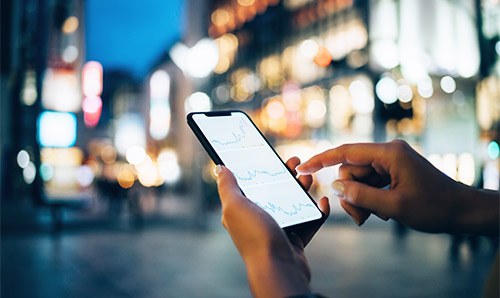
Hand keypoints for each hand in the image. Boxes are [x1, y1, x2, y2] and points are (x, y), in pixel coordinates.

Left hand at [215, 157, 329, 297]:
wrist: (279, 269)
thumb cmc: (255, 237)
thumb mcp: (235, 207)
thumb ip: (227, 186)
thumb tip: (219, 168)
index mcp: (240, 211)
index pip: (249, 183)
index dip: (260, 167)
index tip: (272, 154)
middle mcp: (257, 220)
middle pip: (273, 190)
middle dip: (286, 175)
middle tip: (296, 161)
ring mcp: (277, 230)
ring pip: (292, 203)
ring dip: (302, 189)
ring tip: (309, 178)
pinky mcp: (294, 240)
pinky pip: (308, 221)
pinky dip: (316, 212)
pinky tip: (322, 202)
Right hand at [296, 140, 498, 235]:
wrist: (461, 211)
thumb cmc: (434, 208)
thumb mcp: (394, 207)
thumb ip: (361, 196)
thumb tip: (335, 186)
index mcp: (389, 153)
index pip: (346, 152)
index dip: (321, 160)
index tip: (302, 167)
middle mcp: (388, 152)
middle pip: (350, 170)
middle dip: (350, 194)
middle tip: (360, 218)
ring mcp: (391, 161)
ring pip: (358, 178)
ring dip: (360, 199)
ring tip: (373, 217)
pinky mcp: (393, 170)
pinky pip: (370, 181)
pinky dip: (369, 197)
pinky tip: (382, 211)